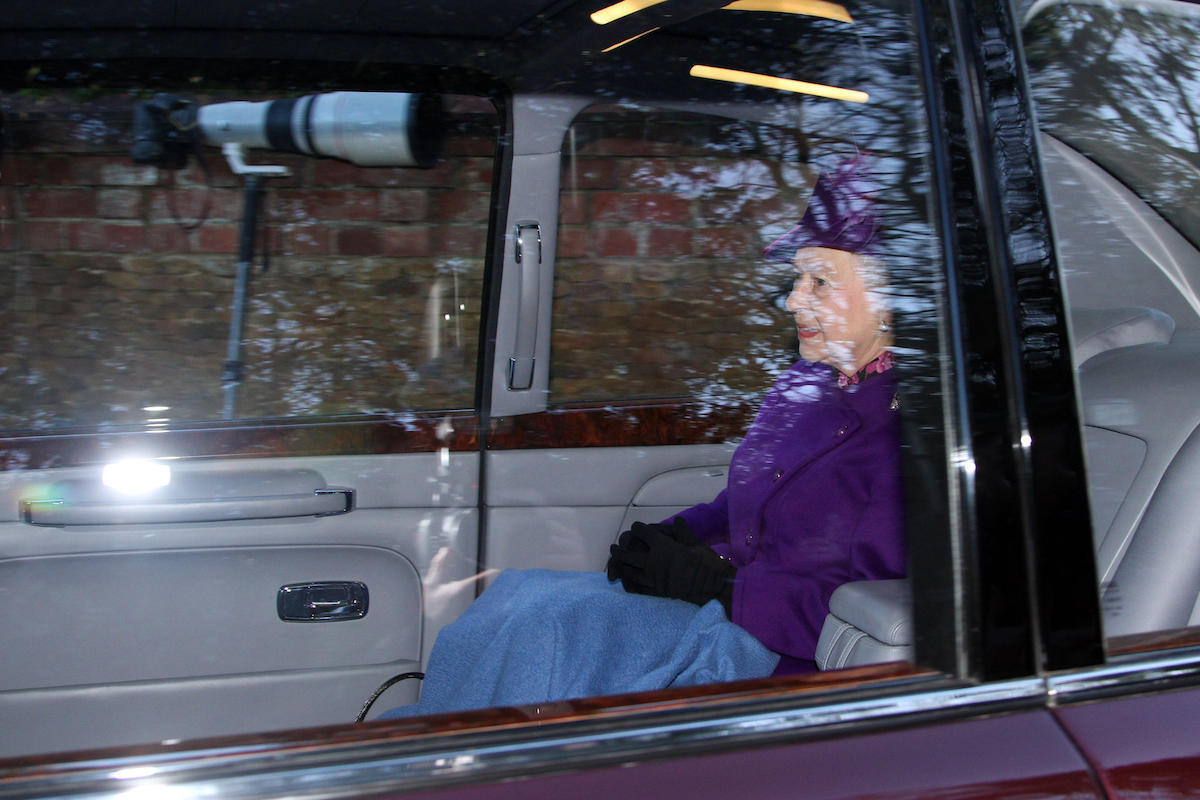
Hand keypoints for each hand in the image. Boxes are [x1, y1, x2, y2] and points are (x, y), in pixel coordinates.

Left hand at [606, 519, 734, 609]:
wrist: (714, 587)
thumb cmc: (707, 563)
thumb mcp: (696, 543)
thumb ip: (682, 532)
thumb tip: (677, 520)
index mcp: (663, 546)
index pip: (642, 533)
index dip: (638, 528)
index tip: (636, 528)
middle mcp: (654, 561)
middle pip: (628, 553)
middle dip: (619, 549)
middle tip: (614, 547)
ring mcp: (653, 578)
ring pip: (629, 570)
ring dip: (620, 565)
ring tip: (616, 562)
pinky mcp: (657, 592)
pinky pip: (637, 587)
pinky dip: (628, 582)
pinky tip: (625, 580)